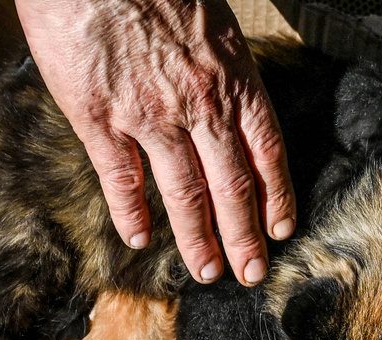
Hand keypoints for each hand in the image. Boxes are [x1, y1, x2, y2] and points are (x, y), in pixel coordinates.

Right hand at [15, 0, 295, 285]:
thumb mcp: (211, 22)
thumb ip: (220, 68)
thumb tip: (224, 102)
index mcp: (232, 78)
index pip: (267, 151)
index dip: (277, 195)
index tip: (282, 228)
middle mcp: (200, 105)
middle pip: (233, 186)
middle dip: (245, 236)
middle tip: (252, 272)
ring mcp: (149, 115)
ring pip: (185, 193)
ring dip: (198, 239)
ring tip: (206, 272)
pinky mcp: (99, 117)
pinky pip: (122, 179)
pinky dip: (130, 213)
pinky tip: (139, 239)